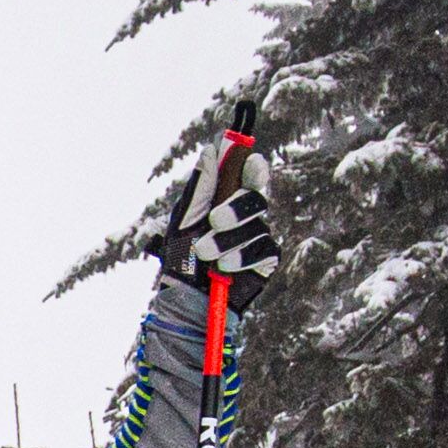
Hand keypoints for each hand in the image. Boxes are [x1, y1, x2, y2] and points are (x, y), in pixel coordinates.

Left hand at [155, 139, 276, 301]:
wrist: (185, 298)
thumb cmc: (181, 257)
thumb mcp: (184, 219)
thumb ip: (199, 187)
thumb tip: (210, 150)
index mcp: (226, 200)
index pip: (248, 174)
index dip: (251, 165)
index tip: (248, 160)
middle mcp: (246, 215)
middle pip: (256, 197)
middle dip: (235, 208)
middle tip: (214, 220)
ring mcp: (258, 236)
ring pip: (257, 225)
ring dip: (227, 240)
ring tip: (205, 253)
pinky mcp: (266, 260)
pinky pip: (264, 249)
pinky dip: (242, 257)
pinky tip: (224, 267)